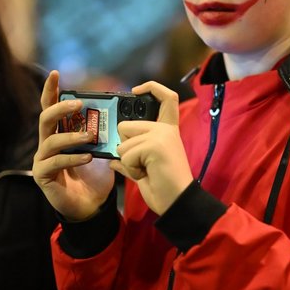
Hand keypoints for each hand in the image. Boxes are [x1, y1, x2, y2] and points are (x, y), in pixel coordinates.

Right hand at [32, 70, 114, 220]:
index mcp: (59, 132)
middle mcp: (47, 143)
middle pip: (45, 118)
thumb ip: (105, 131)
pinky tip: (88, 157)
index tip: (56, 74)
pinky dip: (72, 158)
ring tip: (90, 137)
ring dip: (71, 136)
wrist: (93, 205)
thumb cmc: (96, 175)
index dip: (51, 90)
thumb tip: (122, 111)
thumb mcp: (104, 148)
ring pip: (50, 140)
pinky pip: (55, 162)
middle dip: (61, 108)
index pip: (51, 107)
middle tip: (78, 105)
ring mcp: (43, 159)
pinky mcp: (44, 176)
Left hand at [110, 81, 192, 214]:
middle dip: (125, 147)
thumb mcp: (143, 169)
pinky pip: (126, 155)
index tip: (135, 91)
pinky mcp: (154, 145)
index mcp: (167, 130)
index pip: (167, 98)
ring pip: (123, 142)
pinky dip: (131, 169)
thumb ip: (130, 159)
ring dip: (128, 161)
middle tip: (142, 163)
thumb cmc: (164, 187)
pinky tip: (146, 174)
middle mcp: (165, 129)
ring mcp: (161, 135)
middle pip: (125, 126)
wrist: (177, 202)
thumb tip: (111, 159)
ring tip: (146, 170)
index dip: (151, 87)